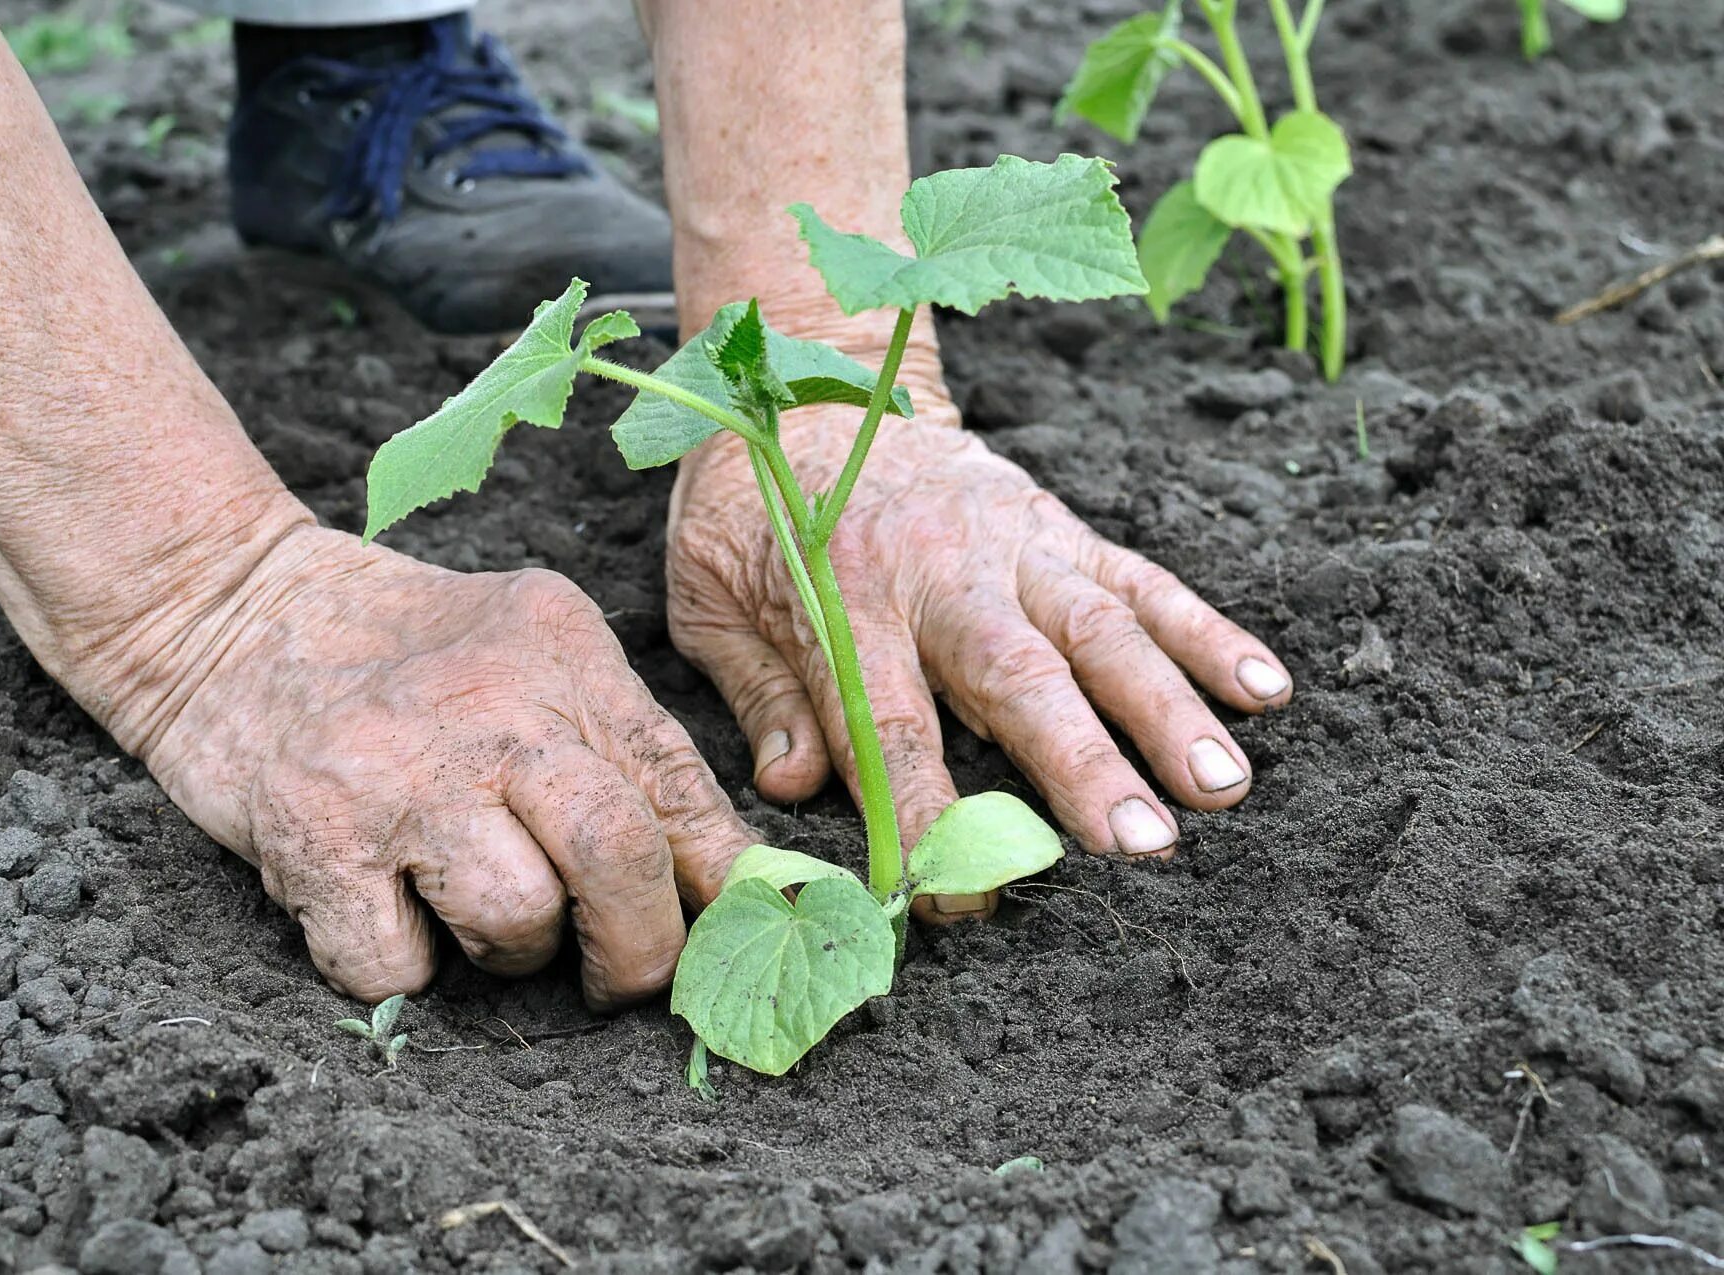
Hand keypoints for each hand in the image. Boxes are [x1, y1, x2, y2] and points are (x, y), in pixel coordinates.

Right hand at [120, 526, 749, 1006]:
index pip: (677, 785)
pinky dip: (402, 969)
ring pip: (516, 920)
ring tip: (475, 910)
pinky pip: (396, 970)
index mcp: (560, 657)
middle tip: (622, 973)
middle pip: (615, 855)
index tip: (728, 931)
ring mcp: (399, 780)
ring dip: (511, 952)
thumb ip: (625, 744)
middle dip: (640, 948)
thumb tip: (727, 875)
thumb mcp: (534, 652)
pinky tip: (389, 913)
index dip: (722, 880)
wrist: (230, 615)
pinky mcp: (314, 842)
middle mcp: (489, 713)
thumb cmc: (407, 655)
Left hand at [667, 390, 1291, 915]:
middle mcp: (941, 570)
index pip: (890, 725)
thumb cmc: (752, 508)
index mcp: (843, 598)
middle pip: (1019, 678)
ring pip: (1101, 629)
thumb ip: (759, 693)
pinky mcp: (1060, 525)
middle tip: (1143, 845)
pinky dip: (1207, 631)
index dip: (925, 815)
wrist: (808, 382)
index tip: (957, 896)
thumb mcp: (709, 598)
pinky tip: (1266, 690)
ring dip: (1167, 709)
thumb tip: (794, 789)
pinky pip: (1143, 579)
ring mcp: (1013, 543)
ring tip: (1224, 786)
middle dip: (1084, 765)